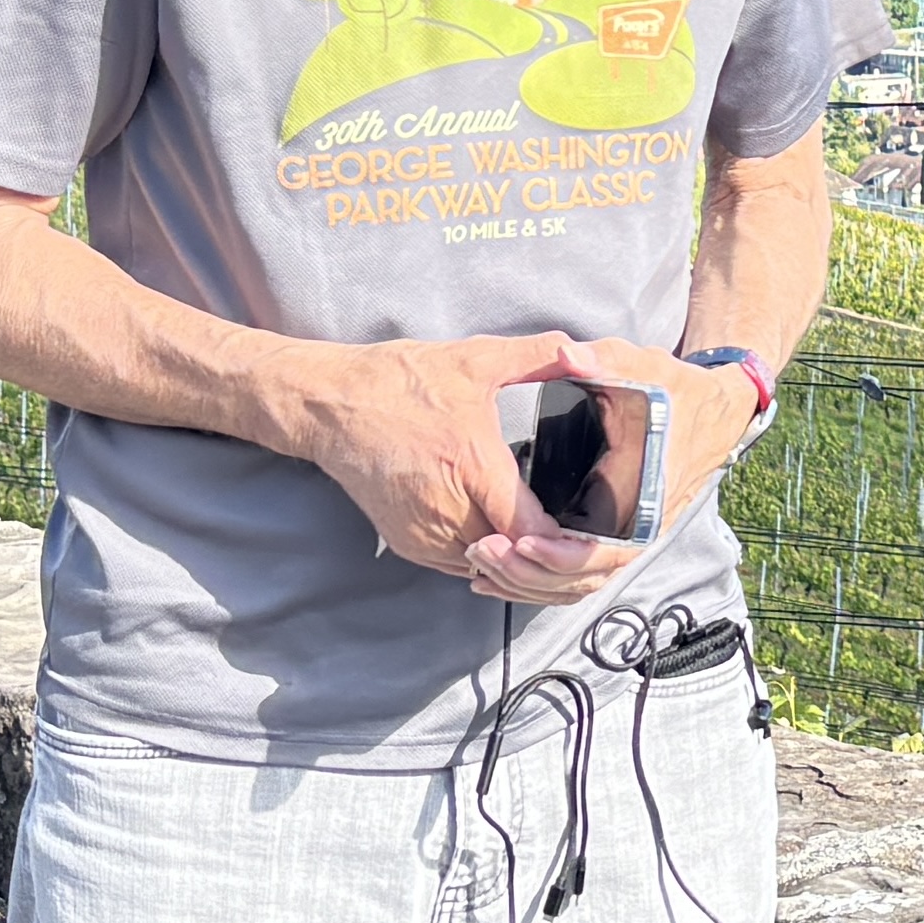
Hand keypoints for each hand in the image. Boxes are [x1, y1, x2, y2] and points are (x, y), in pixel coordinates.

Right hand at [283, 333, 591, 582]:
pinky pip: (460, 567)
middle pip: (516, 561)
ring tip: (550, 544)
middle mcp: (446, 512)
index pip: (532, 532)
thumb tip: (585, 351)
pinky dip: (488, 560)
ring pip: (488, 571)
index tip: (593, 534)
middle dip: (550, 557)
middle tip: (582, 542)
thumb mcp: (473, 358)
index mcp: (471, 466)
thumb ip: (537, 355)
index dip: (567, 543)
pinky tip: (508, 540)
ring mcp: (423, 535)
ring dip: (518, 563)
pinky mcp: (407, 544)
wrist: (330, 405)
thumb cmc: (398, 382)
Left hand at [465, 332, 763, 607]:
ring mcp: (628, 535)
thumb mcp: (641, 368)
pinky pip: (578, 573)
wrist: (715, 411)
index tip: (516, 543)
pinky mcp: (616, 535)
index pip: (600, 549)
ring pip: (576, 584)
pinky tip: (501, 573)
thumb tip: (568, 356)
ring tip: (482, 564)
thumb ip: (601, 361)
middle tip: (483, 553)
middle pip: (579, 578)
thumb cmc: (677, 392)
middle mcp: (638, 525)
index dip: (556, 556)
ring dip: (528, 582)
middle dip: (528, 574)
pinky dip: (540, 579)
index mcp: (642, 494)